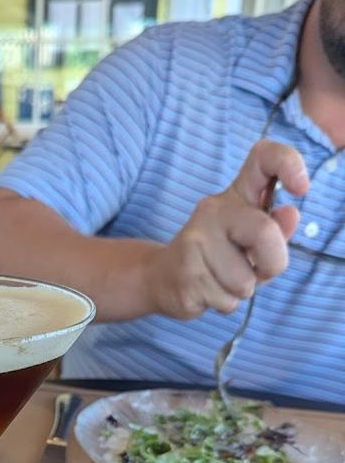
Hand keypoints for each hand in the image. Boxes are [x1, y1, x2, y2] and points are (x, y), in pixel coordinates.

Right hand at [144, 139, 309, 318]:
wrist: (162, 278)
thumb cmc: (218, 258)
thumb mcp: (251, 242)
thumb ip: (275, 230)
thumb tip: (291, 214)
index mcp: (235, 196)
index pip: (264, 158)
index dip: (289, 163)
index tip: (301, 188)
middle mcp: (212, 211)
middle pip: (265, 233)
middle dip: (273, 264)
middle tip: (258, 270)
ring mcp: (194, 242)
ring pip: (245, 281)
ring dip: (242, 290)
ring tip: (222, 280)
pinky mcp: (185, 275)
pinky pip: (227, 302)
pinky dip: (224, 304)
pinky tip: (207, 291)